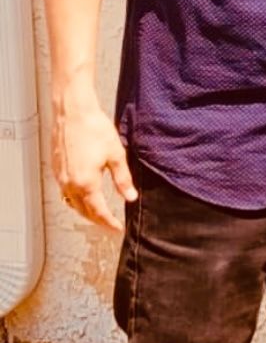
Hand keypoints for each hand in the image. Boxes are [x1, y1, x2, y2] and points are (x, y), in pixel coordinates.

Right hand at [52, 86, 136, 230]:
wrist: (73, 113)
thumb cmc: (94, 130)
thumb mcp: (116, 155)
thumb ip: (123, 179)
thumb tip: (130, 197)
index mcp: (86, 183)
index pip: (99, 212)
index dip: (110, 223)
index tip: (118, 229)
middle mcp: (70, 184)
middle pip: (84, 211)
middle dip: (98, 220)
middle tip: (110, 225)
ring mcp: (60, 178)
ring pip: (72, 203)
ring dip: (86, 211)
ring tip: (99, 214)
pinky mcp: (57, 170)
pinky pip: (65, 193)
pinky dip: (75, 199)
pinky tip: (84, 196)